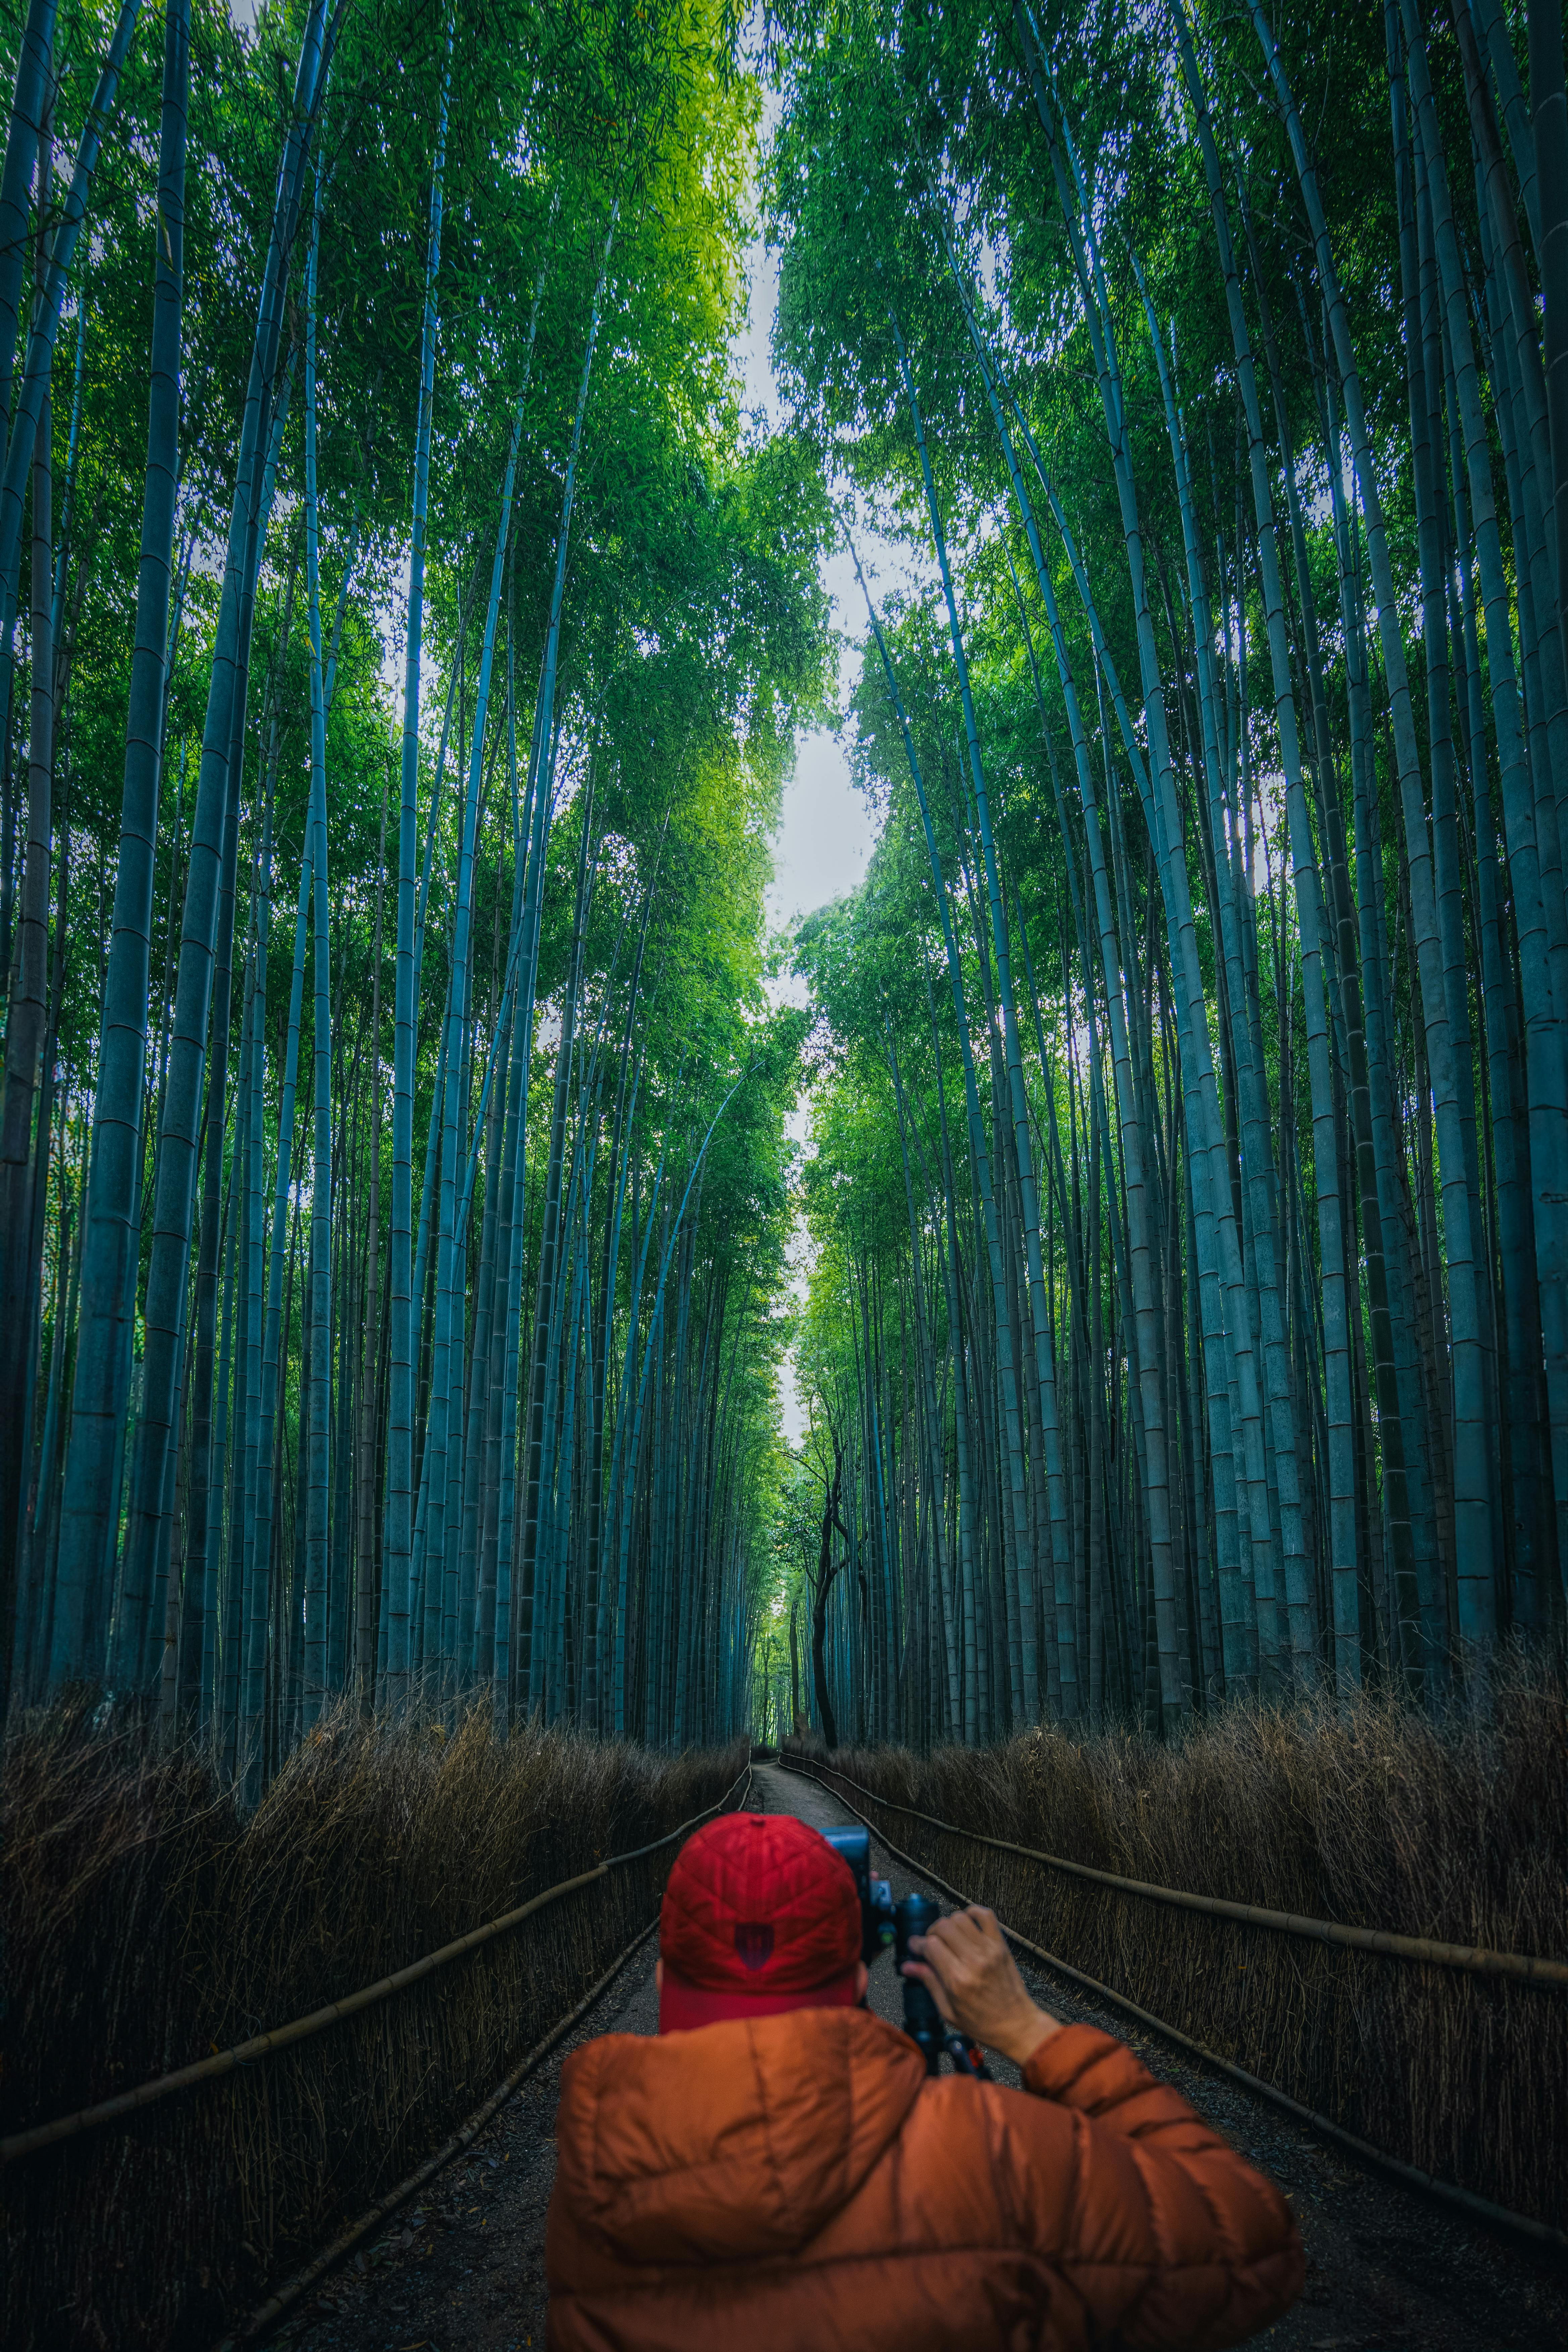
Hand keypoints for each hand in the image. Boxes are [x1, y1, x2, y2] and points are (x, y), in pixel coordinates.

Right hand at [903, 1906, 1059, 2068]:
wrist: (1017, 2025)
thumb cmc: (982, 2024)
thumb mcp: (948, 2011)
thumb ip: (929, 1983)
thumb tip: (907, 1966)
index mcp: (958, 1980)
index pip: (931, 1945)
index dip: (918, 1944)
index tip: (914, 1947)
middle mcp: (973, 1960)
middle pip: (943, 1927)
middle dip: (931, 1932)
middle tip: (930, 1944)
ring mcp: (989, 1950)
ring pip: (961, 1918)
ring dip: (949, 1924)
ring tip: (947, 1937)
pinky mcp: (1001, 1946)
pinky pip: (986, 1916)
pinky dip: (973, 1912)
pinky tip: (966, 1923)